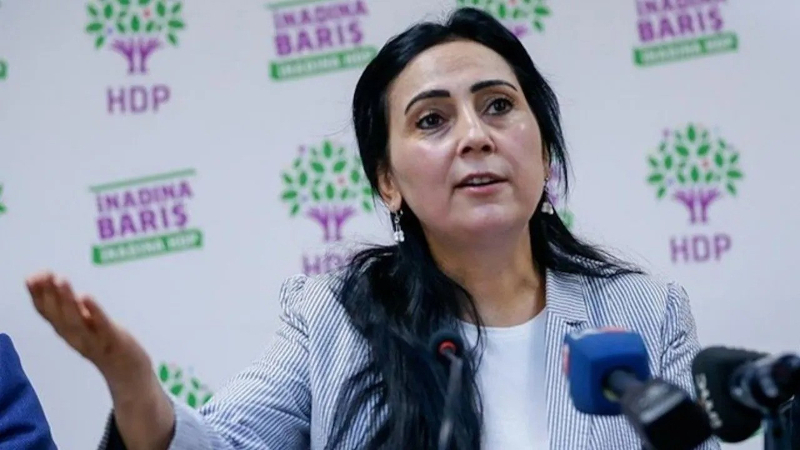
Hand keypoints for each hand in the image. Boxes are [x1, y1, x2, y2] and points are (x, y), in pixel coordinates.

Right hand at [25, 272, 150, 386]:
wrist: (128, 371)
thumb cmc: (103, 342)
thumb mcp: (82, 324)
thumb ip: (69, 306)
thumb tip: (54, 281)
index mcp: (66, 332)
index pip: (46, 313)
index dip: (37, 295)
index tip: (31, 276)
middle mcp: (75, 337)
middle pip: (58, 315)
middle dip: (49, 294)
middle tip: (43, 273)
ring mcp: (94, 340)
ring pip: (76, 320)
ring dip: (66, 299)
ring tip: (61, 279)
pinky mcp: (113, 340)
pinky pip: (101, 324)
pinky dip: (93, 311)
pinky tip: (86, 296)